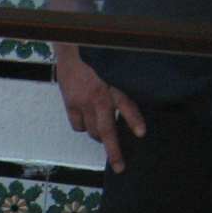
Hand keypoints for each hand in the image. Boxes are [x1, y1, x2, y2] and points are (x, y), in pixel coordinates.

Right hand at [55, 43, 146, 172]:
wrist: (73, 45)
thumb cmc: (99, 54)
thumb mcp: (117, 68)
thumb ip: (124, 85)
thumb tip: (133, 105)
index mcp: (112, 85)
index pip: (126, 105)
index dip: (134, 120)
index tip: (141, 134)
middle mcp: (97, 96)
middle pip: (105, 131)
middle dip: (113, 151)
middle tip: (119, 166)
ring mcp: (81, 102)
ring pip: (91, 131)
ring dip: (99, 136)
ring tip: (105, 136)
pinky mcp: (70, 103)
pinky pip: (77, 125)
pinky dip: (83, 127)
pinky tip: (87, 121)